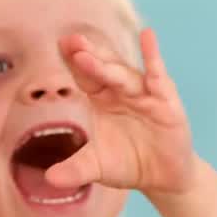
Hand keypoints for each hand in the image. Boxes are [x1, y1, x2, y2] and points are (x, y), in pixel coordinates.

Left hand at [45, 28, 197, 194]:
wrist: (163, 178)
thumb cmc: (128, 163)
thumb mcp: (98, 167)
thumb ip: (75, 170)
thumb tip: (50, 179)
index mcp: (102, 100)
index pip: (85, 77)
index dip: (74, 62)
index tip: (60, 45)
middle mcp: (121, 92)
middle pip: (102, 68)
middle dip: (87, 55)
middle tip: (71, 41)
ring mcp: (145, 94)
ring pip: (124, 75)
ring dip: (107, 63)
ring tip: (88, 52)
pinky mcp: (166, 103)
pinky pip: (158, 78)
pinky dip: (153, 57)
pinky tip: (147, 36)